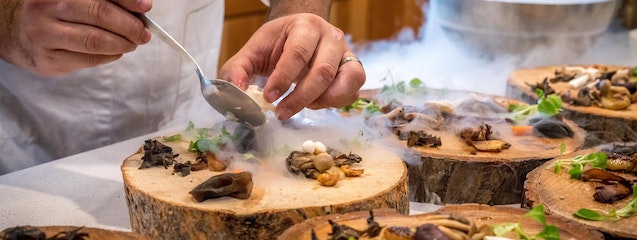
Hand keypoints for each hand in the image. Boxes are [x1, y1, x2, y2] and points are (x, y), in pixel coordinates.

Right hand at [0, 0, 151, 75]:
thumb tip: (141, 7)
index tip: (145, 7)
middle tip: (143, 33)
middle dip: (130, 25)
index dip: (127, 0)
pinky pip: (90, 59)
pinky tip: (116, 52)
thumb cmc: (55, 13)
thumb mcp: (76, 0)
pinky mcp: (49, 60)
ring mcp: (46, 35)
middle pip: (99, 14)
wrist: (16, 32)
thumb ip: (105, 1)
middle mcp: (48, 9)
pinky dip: (110, 56)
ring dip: (122, 44)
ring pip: (95, 41)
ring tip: (132, 43)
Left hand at [219, 13, 365, 119]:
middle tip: (281, 113)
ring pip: (346, 81)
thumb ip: (238, 70)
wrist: (300, 35)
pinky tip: (316, 103)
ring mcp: (346, 53)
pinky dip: (336, 102)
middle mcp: (331, 37)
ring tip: (303, 107)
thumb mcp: (253, 51)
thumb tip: (236, 93)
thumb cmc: (277, 44)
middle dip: (300, 97)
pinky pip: (353, 91)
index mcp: (305, 26)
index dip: (283, 78)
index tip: (269, 98)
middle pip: (323, 71)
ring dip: (322, 101)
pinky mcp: (354, 70)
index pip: (297, 53)